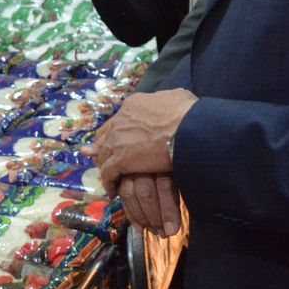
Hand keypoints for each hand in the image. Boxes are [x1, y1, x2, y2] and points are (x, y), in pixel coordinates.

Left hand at [92, 88, 196, 235]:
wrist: (189, 129)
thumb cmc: (188, 113)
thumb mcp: (176, 97)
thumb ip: (165, 100)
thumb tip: (169, 101)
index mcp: (133, 105)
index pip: (118, 120)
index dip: (115, 131)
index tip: (117, 139)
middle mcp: (120, 121)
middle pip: (105, 136)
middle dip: (102, 147)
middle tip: (100, 157)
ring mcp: (118, 140)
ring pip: (103, 155)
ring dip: (105, 165)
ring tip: (108, 176)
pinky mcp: (121, 160)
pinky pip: (108, 173)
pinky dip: (109, 183)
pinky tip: (112, 191)